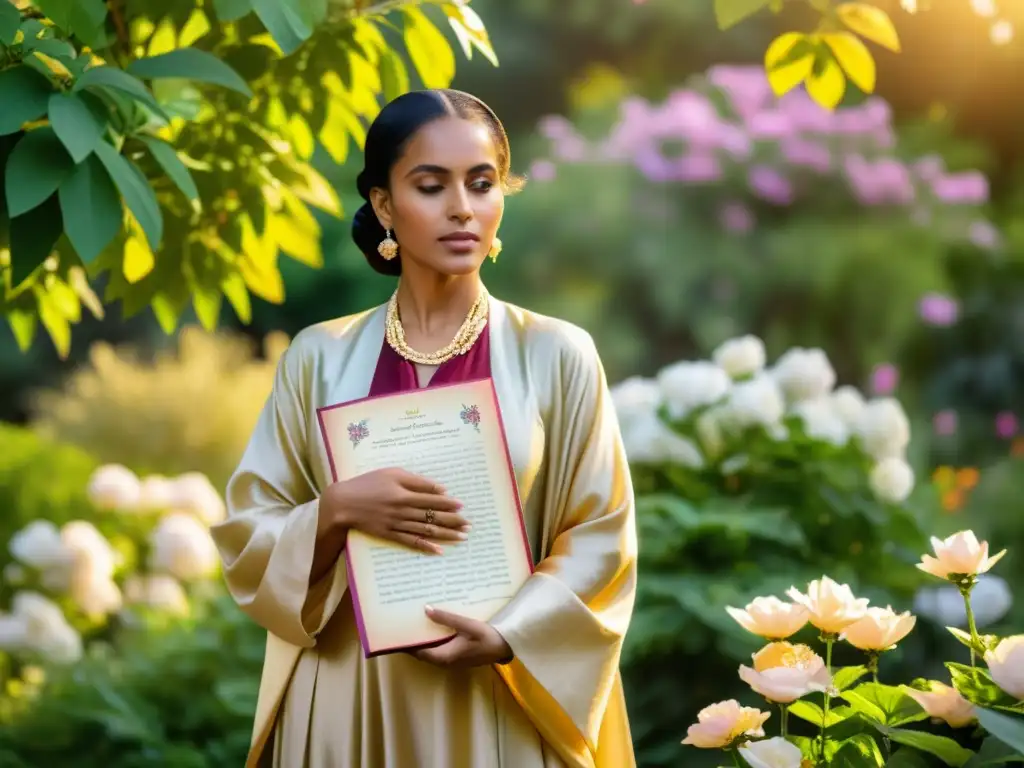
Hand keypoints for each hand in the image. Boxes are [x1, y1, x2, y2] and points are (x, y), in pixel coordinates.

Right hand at [321, 468, 469, 554]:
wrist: (342, 504)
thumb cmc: (367, 484)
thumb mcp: (391, 473)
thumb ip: (416, 481)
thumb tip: (439, 489)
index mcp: (404, 493)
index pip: (432, 499)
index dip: (449, 503)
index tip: (463, 506)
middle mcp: (403, 510)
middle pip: (433, 517)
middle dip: (453, 521)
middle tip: (469, 525)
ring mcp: (396, 524)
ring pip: (426, 531)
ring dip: (446, 534)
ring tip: (462, 537)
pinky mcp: (389, 535)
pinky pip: (411, 542)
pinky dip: (426, 546)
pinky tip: (439, 550)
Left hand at [413, 606, 512, 668]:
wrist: (505, 648)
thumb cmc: (487, 638)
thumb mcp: (466, 625)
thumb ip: (446, 618)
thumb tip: (425, 610)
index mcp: (444, 656)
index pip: (418, 652)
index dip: (406, 644)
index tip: (396, 633)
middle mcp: (445, 661)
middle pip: (422, 652)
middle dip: (413, 640)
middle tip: (404, 624)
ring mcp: (452, 660)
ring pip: (431, 651)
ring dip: (423, 640)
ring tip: (415, 623)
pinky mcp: (457, 656)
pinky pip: (439, 649)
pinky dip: (433, 640)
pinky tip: (434, 627)